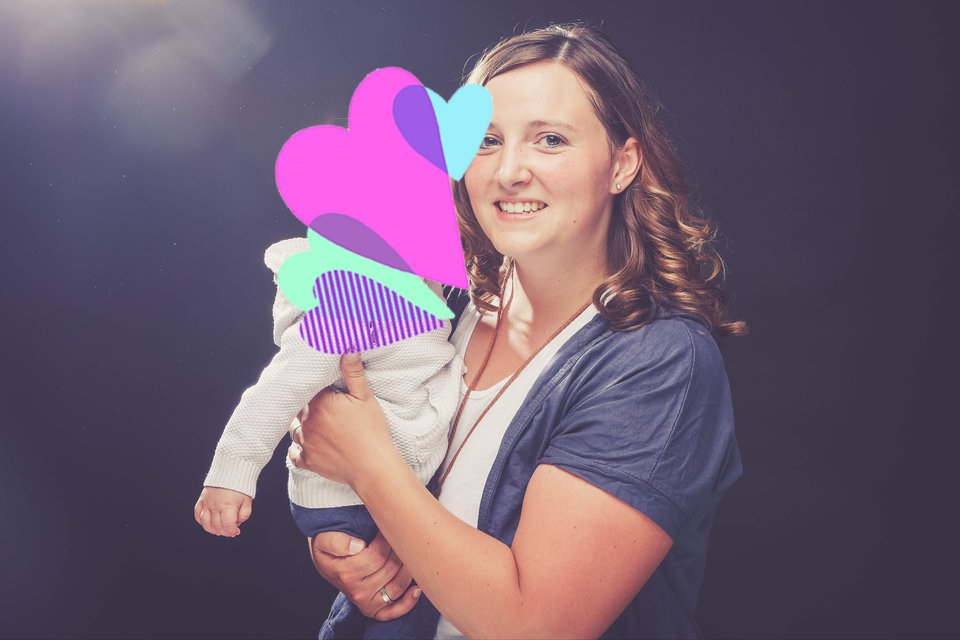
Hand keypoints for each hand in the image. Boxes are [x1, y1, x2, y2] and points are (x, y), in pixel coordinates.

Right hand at [194, 486, 252, 536]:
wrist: (231, 471)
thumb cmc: (240, 486)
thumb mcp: (247, 500)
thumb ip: (244, 514)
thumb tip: (238, 523)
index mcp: (228, 506)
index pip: (227, 525)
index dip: (232, 531)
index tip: (236, 531)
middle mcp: (216, 506)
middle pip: (216, 526)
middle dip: (224, 532)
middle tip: (230, 531)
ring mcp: (207, 503)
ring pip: (205, 523)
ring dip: (212, 530)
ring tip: (219, 529)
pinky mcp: (202, 500)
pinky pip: (197, 514)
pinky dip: (201, 521)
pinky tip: (208, 522)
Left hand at [288, 352, 392, 486]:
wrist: (373, 467)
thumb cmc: (372, 431)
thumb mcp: (365, 398)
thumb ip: (353, 372)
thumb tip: (347, 349)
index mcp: (319, 403)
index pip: (306, 387)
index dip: (311, 385)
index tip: (318, 386)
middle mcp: (307, 422)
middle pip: (297, 407)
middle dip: (304, 405)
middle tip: (319, 405)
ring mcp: (305, 442)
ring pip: (294, 429)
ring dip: (302, 425)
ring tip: (317, 424)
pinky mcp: (307, 461)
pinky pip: (294, 453)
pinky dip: (299, 448)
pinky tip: (310, 445)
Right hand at [309, 530, 420, 620]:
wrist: (326, 563)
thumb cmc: (328, 548)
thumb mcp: (324, 540)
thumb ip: (336, 541)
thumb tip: (357, 546)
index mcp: (346, 573)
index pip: (377, 555)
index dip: (386, 538)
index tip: (386, 526)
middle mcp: (357, 591)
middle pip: (390, 568)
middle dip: (398, 549)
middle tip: (399, 536)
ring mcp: (366, 603)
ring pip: (398, 585)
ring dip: (407, 567)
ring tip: (406, 551)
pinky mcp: (374, 610)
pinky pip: (395, 610)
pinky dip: (408, 601)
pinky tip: (416, 588)